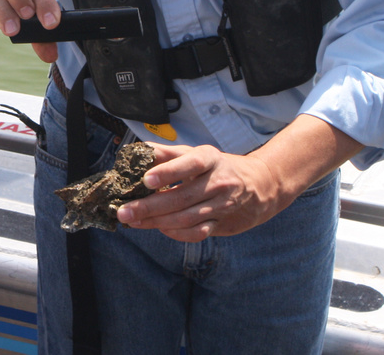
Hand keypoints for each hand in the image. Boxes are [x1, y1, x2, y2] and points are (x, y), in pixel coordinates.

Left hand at [114, 143, 287, 241]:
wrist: (259, 185)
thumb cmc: (216, 166)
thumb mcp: (195, 154)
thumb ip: (166, 153)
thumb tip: (137, 151)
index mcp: (209, 159)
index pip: (189, 165)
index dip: (168, 172)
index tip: (146, 180)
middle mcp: (218, 182)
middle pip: (182, 197)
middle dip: (149, 207)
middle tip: (124, 212)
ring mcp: (222, 205)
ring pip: (186, 218)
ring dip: (157, 222)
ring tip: (133, 221)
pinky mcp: (223, 224)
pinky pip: (197, 232)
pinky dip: (176, 233)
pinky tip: (159, 228)